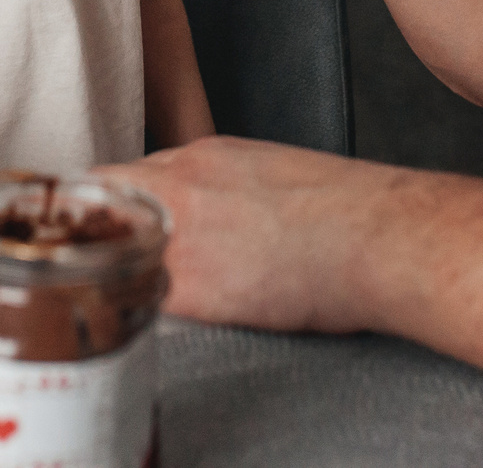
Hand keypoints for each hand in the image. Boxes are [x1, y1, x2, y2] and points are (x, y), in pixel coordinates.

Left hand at [96, 137, 409, 335]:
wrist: (379, 236)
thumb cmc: (350, 210)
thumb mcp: (276, 171)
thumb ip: (231, 184)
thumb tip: (223, 212)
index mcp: (204, 157)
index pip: (128, 176)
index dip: (117, 207)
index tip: (117, 230)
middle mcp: (181, 185)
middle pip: (106, 204)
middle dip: (103, 234)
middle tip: (110, 266)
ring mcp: (180, 233)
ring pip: (114, 250)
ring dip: (116, 271)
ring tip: (126, 297)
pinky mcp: (191, 285)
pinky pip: (138, 299)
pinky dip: (136, 311)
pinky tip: (148, 324)